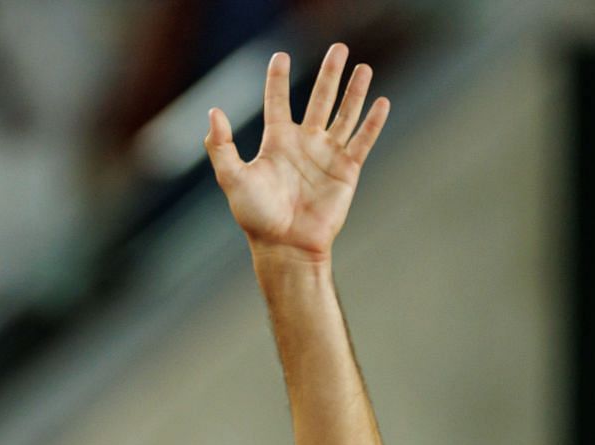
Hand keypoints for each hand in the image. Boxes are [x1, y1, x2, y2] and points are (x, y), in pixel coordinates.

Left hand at [204, 44, 390, 264]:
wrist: (286, 246)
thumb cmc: (257, 217)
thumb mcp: (232, 178)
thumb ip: (221, 146)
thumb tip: (213, 112)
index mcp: (277, 142)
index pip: (278, 101)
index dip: (277, 79)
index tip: (281, 55)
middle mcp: (304, 144)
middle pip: (319, 99)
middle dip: (329, 74)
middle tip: (338, 48)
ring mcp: (327, 156)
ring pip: (344, 115)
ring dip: (354, 91)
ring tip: (363, 67)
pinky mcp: (347, 171)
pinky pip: (362, 141)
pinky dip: (372, 122)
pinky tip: (381, 102)